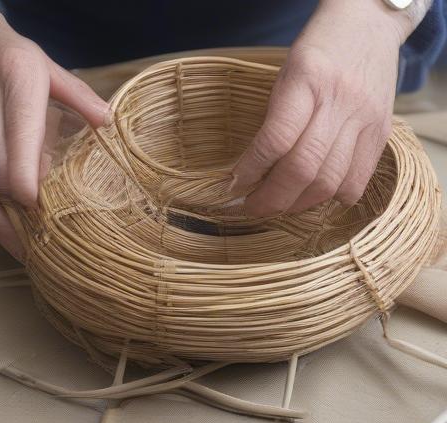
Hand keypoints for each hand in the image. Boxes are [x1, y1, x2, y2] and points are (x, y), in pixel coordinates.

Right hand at [0, 2, 109, 256]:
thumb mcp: (48, 67)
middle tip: (38, 237)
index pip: (17, 139)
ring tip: (16, 244)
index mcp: (15, 82)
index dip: (24, 181)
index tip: (35, 205)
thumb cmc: (10, 58)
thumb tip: (106, 124)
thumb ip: (79, 96)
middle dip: (15, 210)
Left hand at [231, 0, 408, 216]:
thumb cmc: (319, 51)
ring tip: (277, 205)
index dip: (251, 171)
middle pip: (303, 169)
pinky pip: (357, 181)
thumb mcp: (286, 74)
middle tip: (250, 207)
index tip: (233, 186)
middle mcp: (339, 100)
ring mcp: (365, 117)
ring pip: (329, 182)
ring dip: (297, 204)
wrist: (370, 21)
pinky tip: (312, 195)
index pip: (276, 140)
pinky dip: (330, 199)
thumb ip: (274, 121)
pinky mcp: (382, 131)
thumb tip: (249, 175)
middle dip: (270, 199)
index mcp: (308, 79)